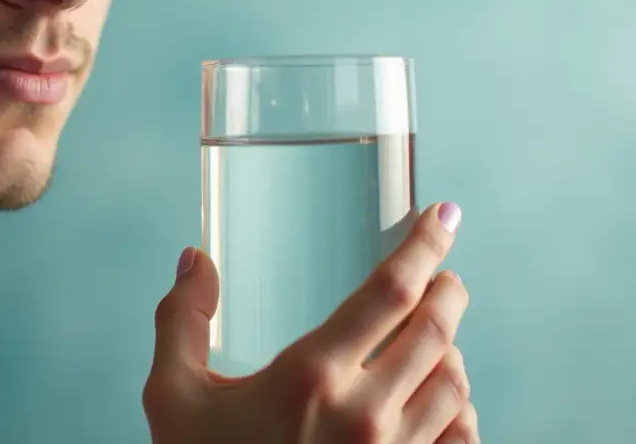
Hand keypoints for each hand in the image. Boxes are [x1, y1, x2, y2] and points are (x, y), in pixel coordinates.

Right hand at [143, 202, 477, 443]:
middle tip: (442, 276)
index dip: (426, 244)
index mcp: (311, 377)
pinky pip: (462, 438)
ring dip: (452, 349)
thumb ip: (181, 323)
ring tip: (432, 337)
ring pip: (456, 382)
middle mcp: (364, 416)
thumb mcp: (173, 401)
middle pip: (437, 330)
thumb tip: (194, 259)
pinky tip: (440, 401)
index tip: (445, 215)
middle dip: (447, 290)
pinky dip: (459, 410)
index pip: (392, 291)